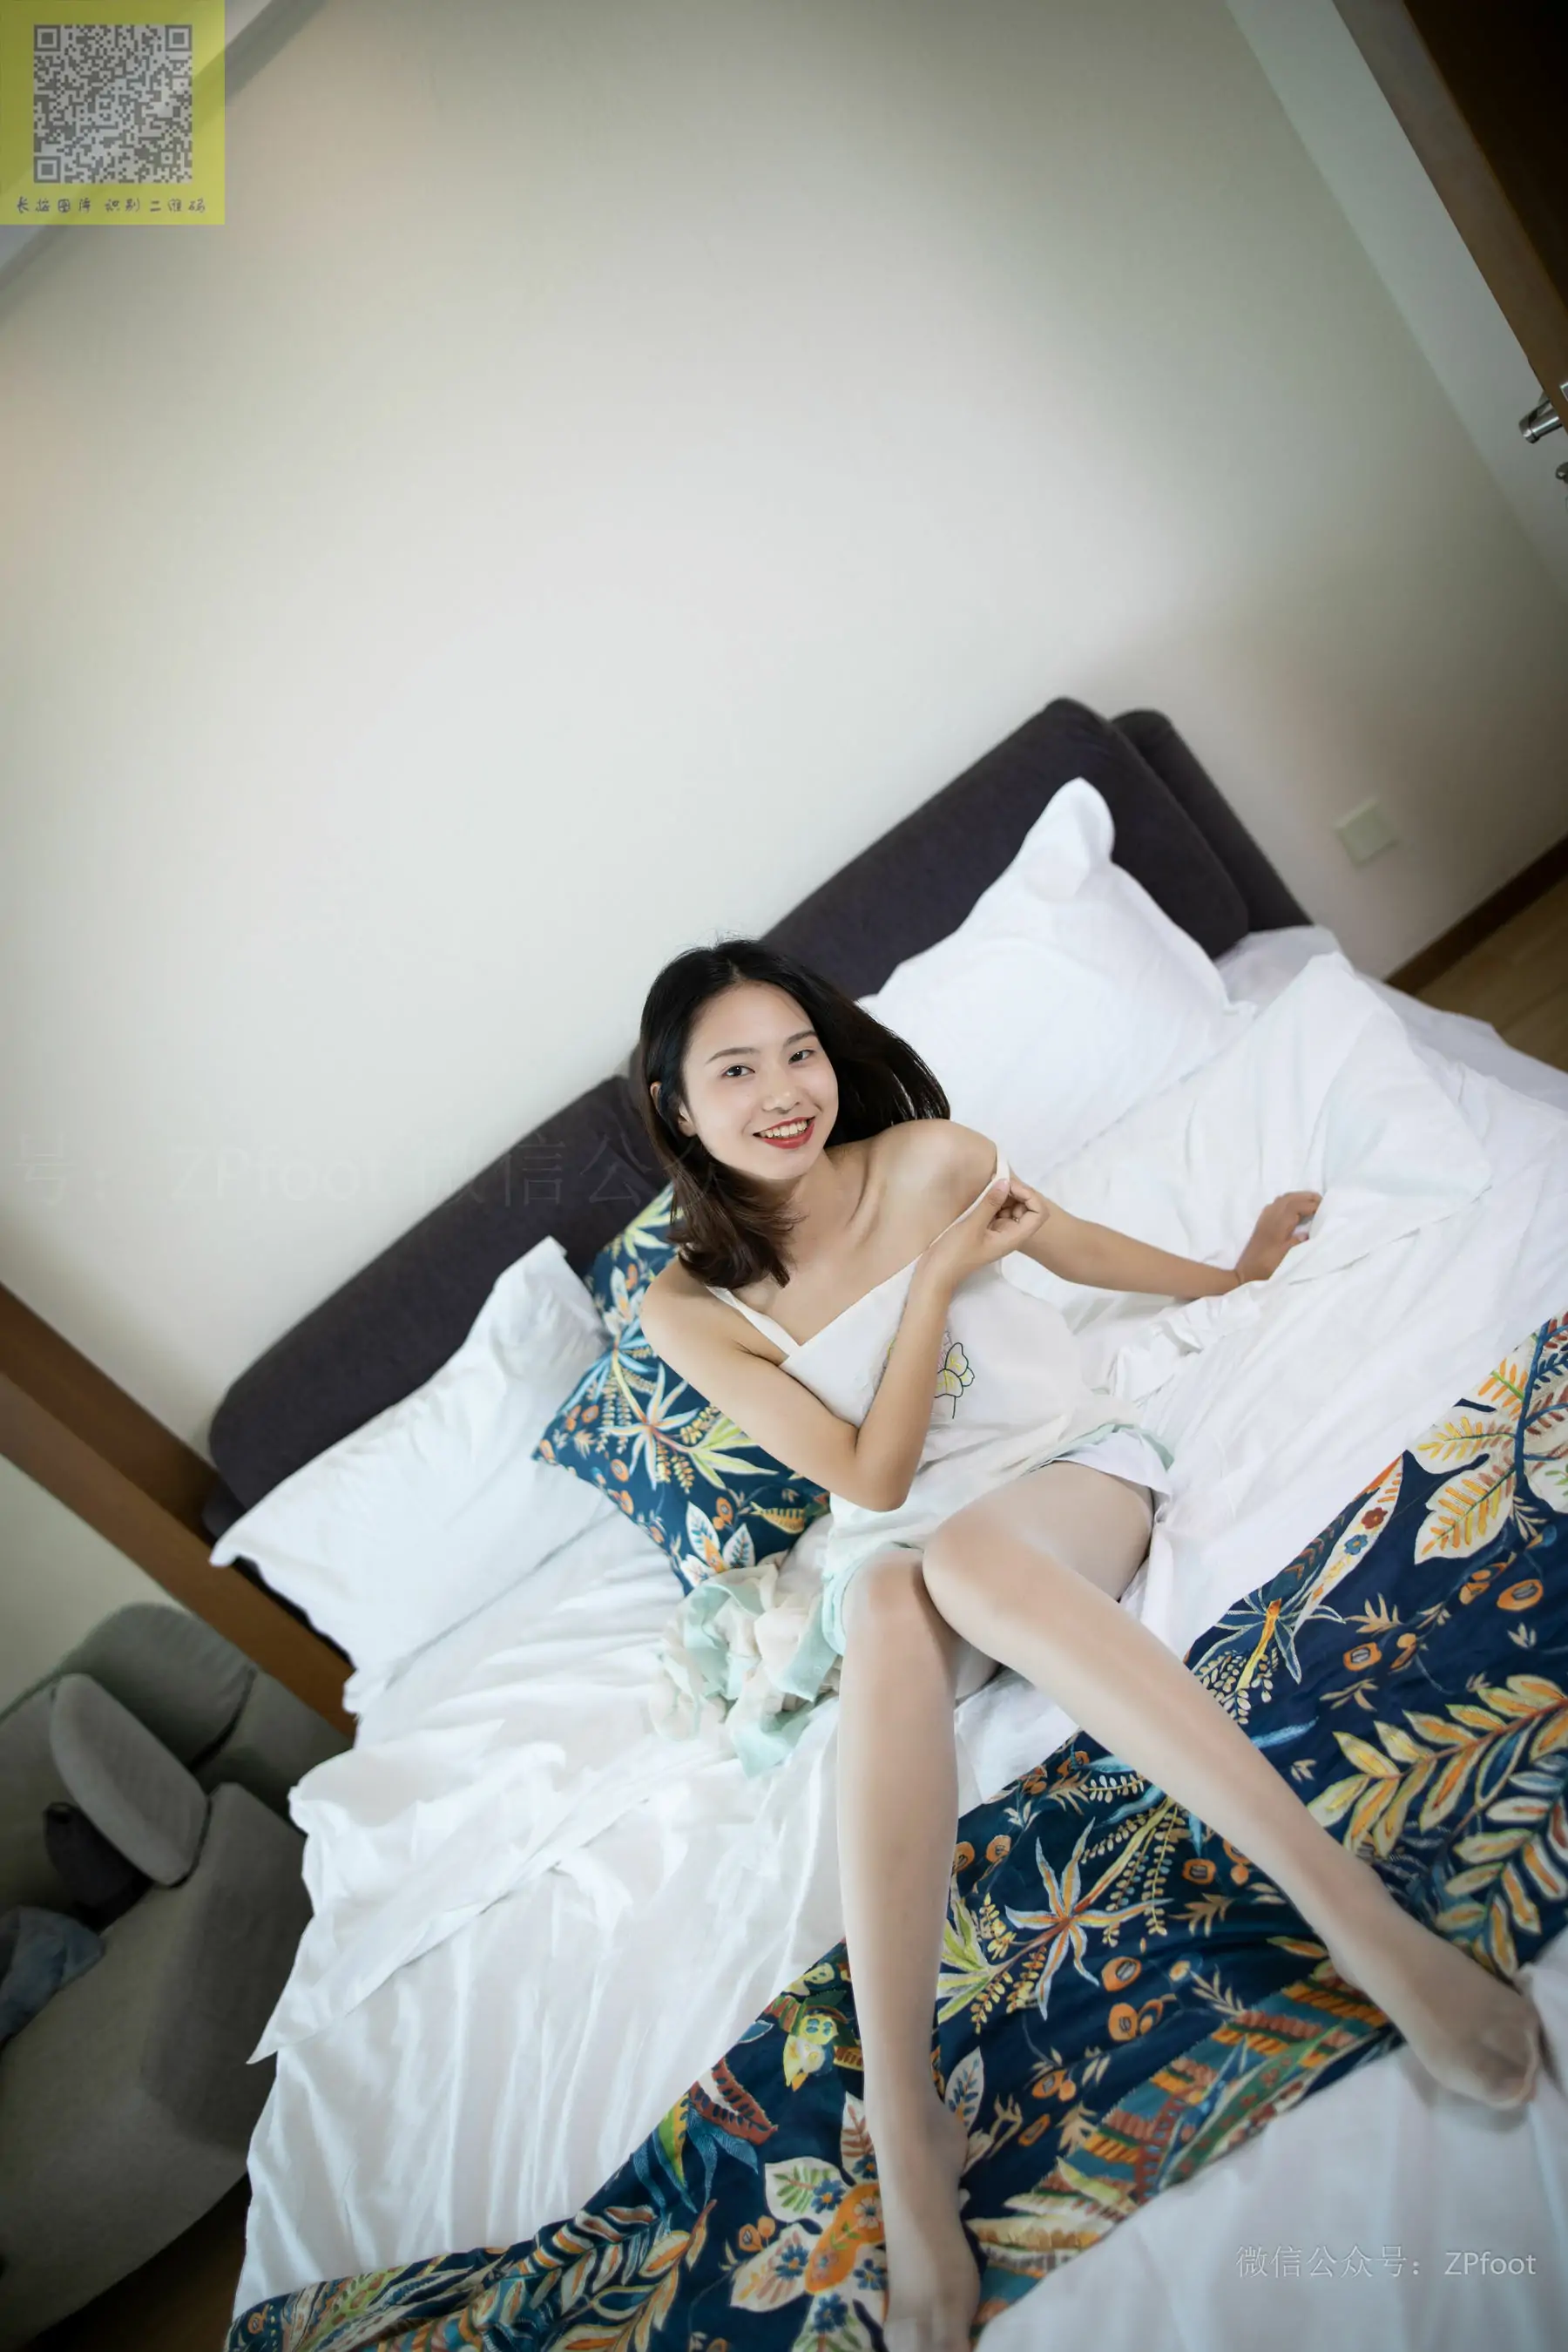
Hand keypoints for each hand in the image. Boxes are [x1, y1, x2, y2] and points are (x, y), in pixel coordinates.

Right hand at [921, 1172, 1048, 1289]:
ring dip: (1003, 1194)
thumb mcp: (972, 1226)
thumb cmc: (954, 1254)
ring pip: (1012, 1207)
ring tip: (987, 1186)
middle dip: (1016, 1192)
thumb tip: (1005, 1181)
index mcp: (1013, 1237)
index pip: (1039, 1214)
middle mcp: (1010, 1234)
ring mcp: (998, 1231)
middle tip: (995, 1181)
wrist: (936, 1273)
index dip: (1029, 1196)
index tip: (1008, 1187)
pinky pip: (997, 1210)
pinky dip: (993, 1200)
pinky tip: (981, 1194)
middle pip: (1027, 1208)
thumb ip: (990, 1203)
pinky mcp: (986, 1229)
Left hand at [1234, 1191, 1321, 1284]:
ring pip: (1282, 1199)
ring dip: (1298, 1197)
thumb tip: (1307, 1233)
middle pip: (1289, 1198)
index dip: (1311, 1205)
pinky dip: (1288, 1201)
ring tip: (1311, 1202)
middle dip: (1306, 1197)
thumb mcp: (1284, 1258)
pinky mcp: (1262, 1222)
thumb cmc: (1265, 1268)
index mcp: (1277, 1226)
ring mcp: (1265, 1219)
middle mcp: (1270, 1218)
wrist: (1244, 1272)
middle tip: (1321, 1200)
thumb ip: (1296, 1243)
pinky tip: (1294, 1208)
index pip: (1296, 1207)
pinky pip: (1276, 1204)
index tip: (1324, 1207)